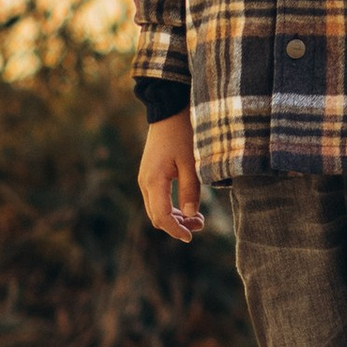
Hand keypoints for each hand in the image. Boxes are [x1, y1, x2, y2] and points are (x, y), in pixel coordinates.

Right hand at [140, 114, 202, 242]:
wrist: (169, 109)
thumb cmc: (183, 133)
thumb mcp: (192, 161)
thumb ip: (191, 189)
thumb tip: (191, 215)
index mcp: (154, 181)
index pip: (161, 216)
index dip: (176, 230)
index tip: (191, 236)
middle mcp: (145, 182)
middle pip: (156, 216)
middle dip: (177, 226)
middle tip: (201, 225)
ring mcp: (146, 178)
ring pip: (156, 209)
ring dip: (175, 217)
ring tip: (198, 219)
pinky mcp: (150, 174)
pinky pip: (157, 198)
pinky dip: (171, 207)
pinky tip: (188, 206)